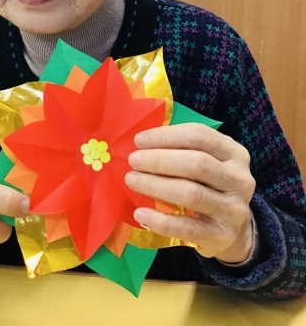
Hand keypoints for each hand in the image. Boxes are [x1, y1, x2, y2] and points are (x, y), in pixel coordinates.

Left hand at [125, 123, 255, 261]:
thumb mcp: (205, 162)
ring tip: (132, 180)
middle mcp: (239, 179)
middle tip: (133, 161)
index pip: (199, 136)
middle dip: (159, 160)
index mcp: (234, 153)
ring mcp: (234, 209)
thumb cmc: (208, 186)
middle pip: (196, 163)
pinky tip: (140, 214)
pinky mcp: (222, 235)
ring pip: (191, 193)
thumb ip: (180, 150)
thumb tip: (141, 144)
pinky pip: (187, 228)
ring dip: (155, 185)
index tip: (139, 140)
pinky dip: (160, 220)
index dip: (166, 136)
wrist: (231, 229)